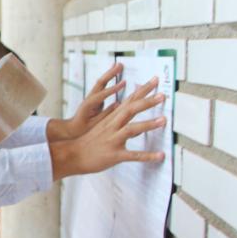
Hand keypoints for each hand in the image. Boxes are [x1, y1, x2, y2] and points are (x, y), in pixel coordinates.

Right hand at [50, 76, 165, 179]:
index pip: (129, 100)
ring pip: (131, 129)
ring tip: (164, 120)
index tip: (155, 81)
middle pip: (130, 110)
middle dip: (147, 101)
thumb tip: (121, 104)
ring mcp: (113, 140)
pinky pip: (133, 156)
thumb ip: (112, 115)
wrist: (73, 155)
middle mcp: (112, 126)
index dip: (142, 90)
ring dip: (148, 124)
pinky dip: (148, 156)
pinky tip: (160, 156)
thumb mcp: (100, 124)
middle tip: (162, 95)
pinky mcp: (114, 155)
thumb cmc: (88, 141)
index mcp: (111, 119)